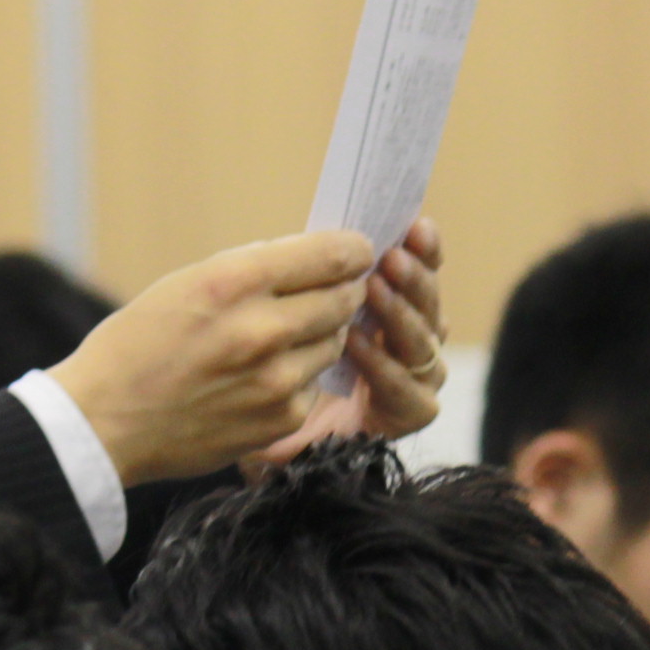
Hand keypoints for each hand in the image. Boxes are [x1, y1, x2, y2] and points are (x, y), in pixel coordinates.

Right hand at [49, 231, 374, 484]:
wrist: (102, 424)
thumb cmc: (136, 347)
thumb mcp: (184, 285)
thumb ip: (250, 271)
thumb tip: (308, 260)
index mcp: (232, 282)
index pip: (330, 254)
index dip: (353, 250)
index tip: (355, 252)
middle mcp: (260, 329)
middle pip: (344, 298)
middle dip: (342, 291)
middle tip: (331, 291)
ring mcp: (275, 380)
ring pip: (335, 342)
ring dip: (321, 335)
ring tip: (281, 338)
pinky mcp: (280, 420)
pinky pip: (314, 385)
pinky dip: (299, 377)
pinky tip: (262, 379)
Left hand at [245, 217, 449, 469]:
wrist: (220, 423)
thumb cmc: (238, 357)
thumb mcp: (269, 305)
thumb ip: (308, 275)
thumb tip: (335, 237)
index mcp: (379, 304)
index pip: (418, 272)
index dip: (423, 251)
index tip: (413, 226)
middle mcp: (399, 341)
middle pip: (429, 306)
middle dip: (415, 279)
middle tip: (392, 258)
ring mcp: (406, 381)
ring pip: (427, 348)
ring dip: (402, 316)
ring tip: (373, 292)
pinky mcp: (398, 420)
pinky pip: (414, 399)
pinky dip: (387, 370)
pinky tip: (356, 345)